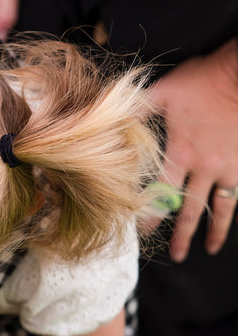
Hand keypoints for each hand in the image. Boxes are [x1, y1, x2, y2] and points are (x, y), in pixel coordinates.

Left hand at [149, 39, 237, 260]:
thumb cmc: (203, 80)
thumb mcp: (163, 91)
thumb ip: (137, 109)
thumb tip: (110, 118)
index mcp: (179, 153)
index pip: (158, 191)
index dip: (149, 212)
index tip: (141, 231)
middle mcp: (202, 167)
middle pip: (186, 208)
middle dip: (178, 234)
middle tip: (173, 254)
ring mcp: (226, 168)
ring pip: (215, 208)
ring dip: (208, 232)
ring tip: (202, 251)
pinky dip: (233, 216)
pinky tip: (229, 230)